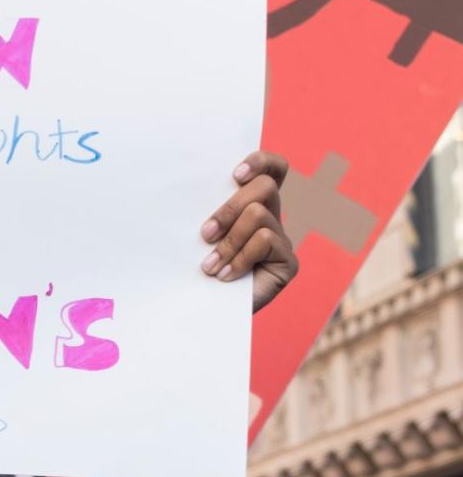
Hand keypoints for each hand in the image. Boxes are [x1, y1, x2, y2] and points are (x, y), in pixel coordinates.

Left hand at [199, 151, 297, 311]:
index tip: (234, 176)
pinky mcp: (289, 263)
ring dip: (229, 240)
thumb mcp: (198, 239)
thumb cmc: (196, 272)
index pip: (272, 169)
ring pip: (259, 215)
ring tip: (210, 265)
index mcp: (252, 206)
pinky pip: (265, 241)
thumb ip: (208, 214)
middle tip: (205, 234)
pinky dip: (240, 258)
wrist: (202, 314)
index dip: (260, 162)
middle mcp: (272, 219)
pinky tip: (225, 277)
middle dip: (230, 208)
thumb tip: (187, 189)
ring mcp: (282, 241)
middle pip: (265, 187)